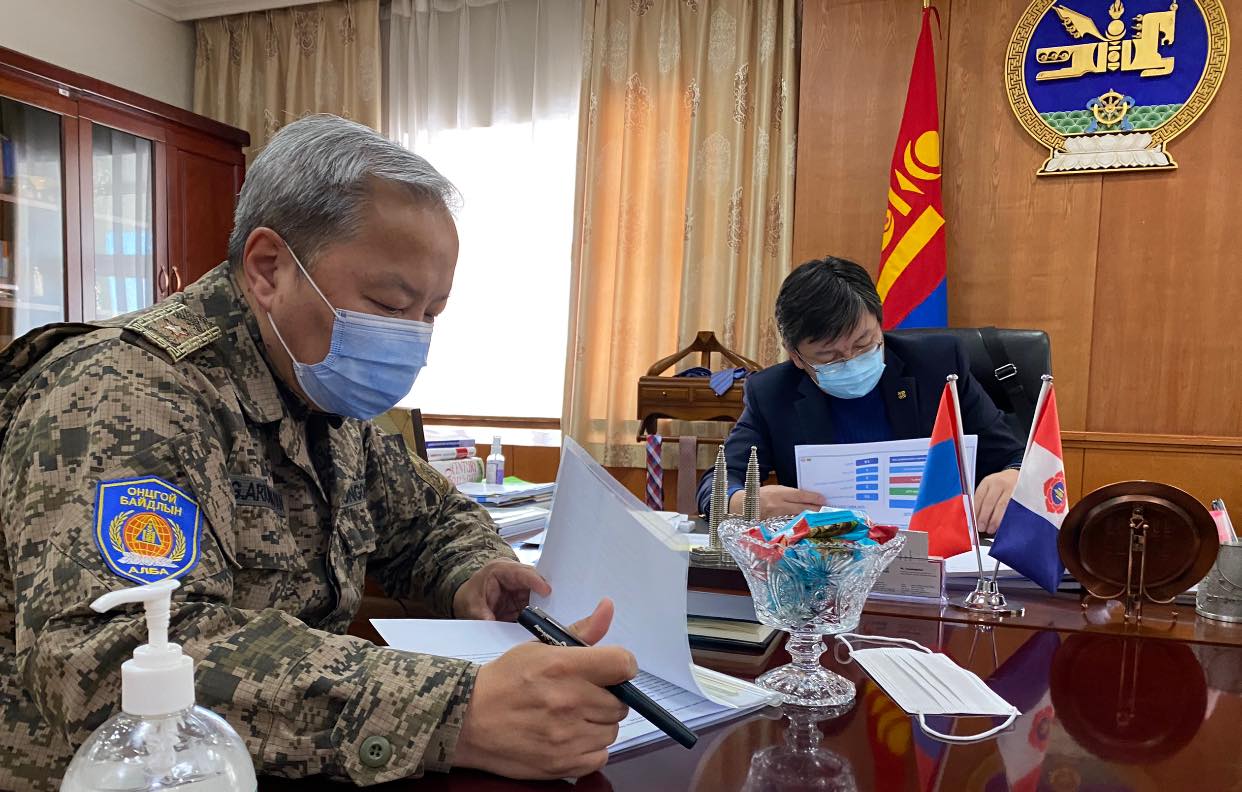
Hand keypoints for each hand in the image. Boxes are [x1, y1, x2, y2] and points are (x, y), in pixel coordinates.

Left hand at [453, 560, 550, 620]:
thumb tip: (491, 622)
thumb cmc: (469, 599)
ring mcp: (519, 584)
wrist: (466, 602)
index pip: (521, 572)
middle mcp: (513, 574)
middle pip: (534, 580)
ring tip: (553, 614)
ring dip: (543, 603)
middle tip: (557, 605)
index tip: (547, 591)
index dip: (535, 581)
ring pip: (537, 592)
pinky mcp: (523, 596)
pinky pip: (535, 602)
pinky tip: (544, 618)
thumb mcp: (472, 608)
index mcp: (499, 570)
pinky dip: (539, 610)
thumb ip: (482, 615)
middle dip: (544, 592)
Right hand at [454, 599, 635, 778]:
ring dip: (597, 724)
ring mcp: (566, 737)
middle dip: (605, 697)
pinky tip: (569, 738)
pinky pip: (600, 756)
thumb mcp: (538, 648)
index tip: (610, 671)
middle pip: (620, 703)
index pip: (623, 664)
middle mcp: (569, 701)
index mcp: (563, 667)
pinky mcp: (561, 764)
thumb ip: (580, 632)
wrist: (467, 718)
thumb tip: (608, 607)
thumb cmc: (504, 679)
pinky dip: (589, 749)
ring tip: (571, 717)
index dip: (621, 666)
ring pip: (611, 731)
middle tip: (581, 695)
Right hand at [729, 484, 826, 519]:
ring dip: (810, 520)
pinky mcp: (773, 527)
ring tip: (821, 520)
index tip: (824, 500)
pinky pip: (789, 527)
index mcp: (779, 493)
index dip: (814, 498)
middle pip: (802, 509)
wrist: (742, 505)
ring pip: (798, 519)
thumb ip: (790, 494)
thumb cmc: (761, 495)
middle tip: (828, 511)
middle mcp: (778, 506)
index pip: (800, 495)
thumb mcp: (775, 490)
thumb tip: (807, 498)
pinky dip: (799, 527)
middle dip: (816, 510)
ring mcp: (776, 518)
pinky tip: (807, 528)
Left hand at [975, 468, 1018, 534]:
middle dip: (984, 517)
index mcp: (987, 482)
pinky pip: (1012, 508)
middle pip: (989, 502)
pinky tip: (1002, 524)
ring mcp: (1010, 488)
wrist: (1017, 475)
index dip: (976, 511)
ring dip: (995, 520)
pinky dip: (1006, 517)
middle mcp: (998, 483)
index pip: (979, 497)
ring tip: (990, 529)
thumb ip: (982, 498)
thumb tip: (975, 516)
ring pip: (1001, 506)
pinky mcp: (1020, 494)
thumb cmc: (1000, 484)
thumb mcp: (989, 486)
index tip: (973, 521)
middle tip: (981, 528)